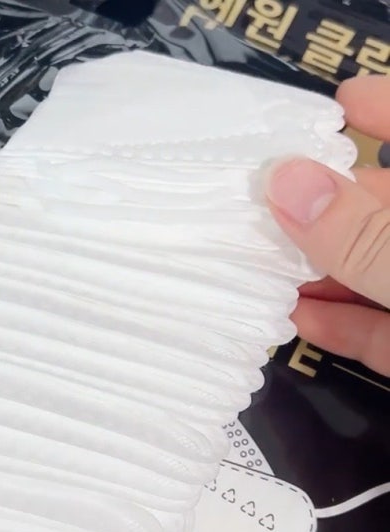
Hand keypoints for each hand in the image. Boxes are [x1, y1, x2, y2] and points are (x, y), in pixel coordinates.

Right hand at [265, 74, 389, 375]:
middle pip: (384, 211)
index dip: (388, 110)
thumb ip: (365, 234)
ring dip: (318, 272)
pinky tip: (294, 318)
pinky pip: (380, 331)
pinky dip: (338, 325)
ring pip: (374, 274)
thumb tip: (285, 182)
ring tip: (256, 260)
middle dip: (325, 205)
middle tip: (257, 198)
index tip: (339, 99)